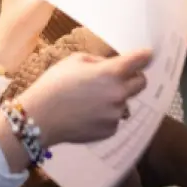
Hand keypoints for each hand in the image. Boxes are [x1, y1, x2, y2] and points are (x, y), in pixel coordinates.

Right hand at [22, 49, 151, 143]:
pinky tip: (87, 114)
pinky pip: (114, 119)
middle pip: (141, 83)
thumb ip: (99, 61)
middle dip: (133, 78)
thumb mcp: (74, 61)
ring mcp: (116, 114)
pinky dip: (105, 115)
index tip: (147, 55)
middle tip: (117, 78)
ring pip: (125, 102)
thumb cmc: (54, 84)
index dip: (144, 56)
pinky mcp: (110, 130)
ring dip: (115, 99)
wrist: (40, 118)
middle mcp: (118, 94)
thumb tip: (111, 65)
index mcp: (111, 73)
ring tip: (90, 100)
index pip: (140, 61)